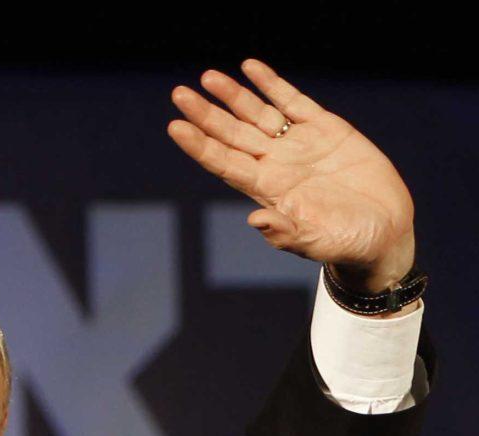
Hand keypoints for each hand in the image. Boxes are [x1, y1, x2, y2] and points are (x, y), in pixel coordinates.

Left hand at [167, 60, 414, 292]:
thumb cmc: (346, 245)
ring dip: (233, 95)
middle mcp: (277, 165)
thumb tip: (256, 221)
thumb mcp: (316, 241)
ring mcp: (299, 145)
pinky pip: (292, 101)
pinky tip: (251, 68)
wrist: (383, 233)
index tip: (175, 126)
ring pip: (256, 114)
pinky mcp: (326, 129)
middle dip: (206, 114)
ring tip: (208, 77)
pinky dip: (271, 83)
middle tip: (179, 94)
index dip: (199, 145)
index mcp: (269, 191)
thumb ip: (286, 233)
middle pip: (232, 135)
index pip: (224, 163)